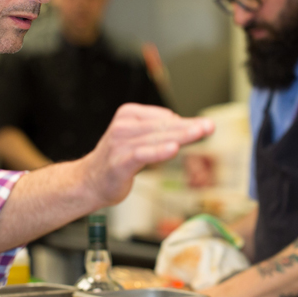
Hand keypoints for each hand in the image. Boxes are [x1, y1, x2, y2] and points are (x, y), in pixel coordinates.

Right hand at [83, 103, 213, 205]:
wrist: (88, 181)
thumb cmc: (116, 160)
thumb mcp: (137, 139)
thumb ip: (158, 131)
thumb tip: (184, 123)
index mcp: (129, 115)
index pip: (164, 117)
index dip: (186, 122)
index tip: (206, 125)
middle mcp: (124, 126)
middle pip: (163, 126)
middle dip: (188, 126)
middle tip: (209, 126)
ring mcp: (120, 143)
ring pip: (156, 138)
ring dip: (179, 135)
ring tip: (198, 132)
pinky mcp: (119, 161)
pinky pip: (142, 154)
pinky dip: (158, 151)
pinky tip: (173, 148)